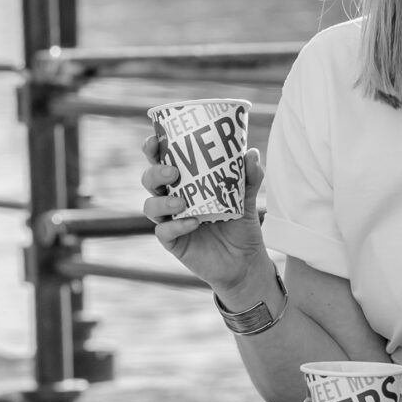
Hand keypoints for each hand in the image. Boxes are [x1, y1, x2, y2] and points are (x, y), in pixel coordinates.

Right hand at [141, 142, 272, 301]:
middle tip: (173, 172)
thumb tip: (251, 153)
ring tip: (181, 202)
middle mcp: (173, 198)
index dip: (152, 149)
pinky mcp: (173, 242)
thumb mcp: (247, 197)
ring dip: (162, 202)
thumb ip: (249, 176)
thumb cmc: (240, 224)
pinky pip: (164, 232)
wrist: (245, 261)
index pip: (162, 160)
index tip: (154, 140)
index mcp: (185, 181)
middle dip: (155, 172)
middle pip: (149, 180)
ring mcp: (170, 221)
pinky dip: (177, 225)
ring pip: (151, 206)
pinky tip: (193, 222)